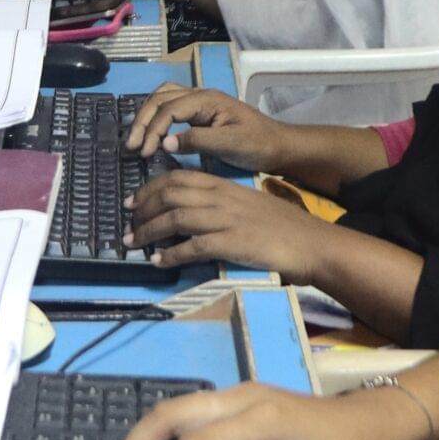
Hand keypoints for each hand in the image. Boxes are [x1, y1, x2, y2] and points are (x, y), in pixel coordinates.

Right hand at [124, 85, 291, 168]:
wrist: (278, 146)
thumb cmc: (258, 145)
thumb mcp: (230, 144)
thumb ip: (197, 141)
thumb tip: (164, 143)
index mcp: (207, 100)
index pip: (168, 109)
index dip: (153, 129)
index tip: (144, 153)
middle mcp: (200, 96)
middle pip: (160, 99)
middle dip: (143, 121)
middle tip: (131, 147)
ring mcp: (199, 103)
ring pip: (162, 99)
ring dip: (146, 116)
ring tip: (136, 139)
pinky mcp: (200, 114)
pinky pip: (170, 108)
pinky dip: (156, 117)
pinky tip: (151, 134)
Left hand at [124, 171, 331, 278]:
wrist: (311, 242)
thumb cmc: (281, 226)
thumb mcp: (246, 205)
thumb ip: (220, 204)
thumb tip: (192, 213)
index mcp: (224, 185)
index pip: (178, 178)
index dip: (149, 188)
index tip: (132, 201)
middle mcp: (221, 198)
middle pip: (170, 194)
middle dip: (142, 208)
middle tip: (127, 223)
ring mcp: (226, 219)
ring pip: (175, 217)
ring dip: (148, 231)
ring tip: (133, 243)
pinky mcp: (232, 243)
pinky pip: (192, 246)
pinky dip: (171, 254)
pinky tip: (158, 261)